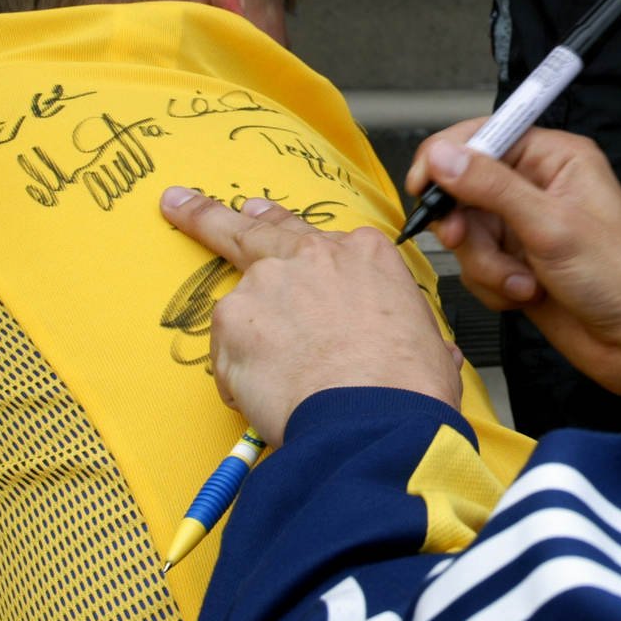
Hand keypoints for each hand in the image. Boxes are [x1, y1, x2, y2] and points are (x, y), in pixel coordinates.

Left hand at [158, 192, 462, 446]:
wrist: (373, 416)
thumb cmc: (408, 386)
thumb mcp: (431, 346)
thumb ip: (414, 336)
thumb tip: (435, 355)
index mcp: (366, 256)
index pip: (325, 241)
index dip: (297, 241)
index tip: (272, 230)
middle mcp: (313, 256)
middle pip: (255, 229)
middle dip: (214, 216)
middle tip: (184, 204)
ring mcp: (268, 283)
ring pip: (240, 304)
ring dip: (245, 333)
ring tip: (261, 369)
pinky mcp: (233, 319)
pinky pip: (227, 350)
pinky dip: (238, 375)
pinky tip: (264, 397)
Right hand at [406, 125, 620, 417]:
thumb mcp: (551, 226)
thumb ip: (491, 187)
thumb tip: (444, 156)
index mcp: (556, 158)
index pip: (484, 137)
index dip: (447, 158)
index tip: (423, 185)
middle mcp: (539, 186)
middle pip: (465, 189)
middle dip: (468, 227)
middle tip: (468, 241)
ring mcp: (526, 226)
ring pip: (467, 233)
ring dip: (486, 265)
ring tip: (522, 282)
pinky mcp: (518, 262)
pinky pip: (477, 265)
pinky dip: (494, 285)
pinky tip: (526, 295)